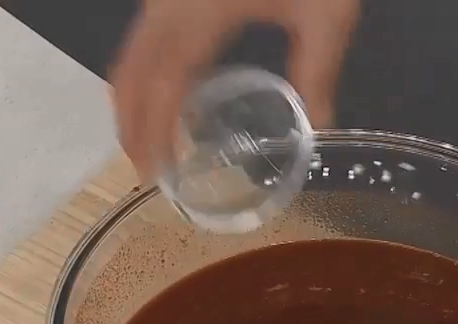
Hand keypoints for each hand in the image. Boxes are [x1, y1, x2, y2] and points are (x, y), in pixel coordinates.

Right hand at [109, 0, 359, 179]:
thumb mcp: (327, 14)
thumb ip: (317, 73)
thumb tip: (318, 131)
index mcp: (199, 12)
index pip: (161, 83)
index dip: (153, 130)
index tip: (156, 173)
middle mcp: (168, 1)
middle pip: (130, 69)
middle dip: (130, 121)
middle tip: (144, 169)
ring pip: (131, 49)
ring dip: (133, 97)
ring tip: (150, 140)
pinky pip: (147, 33)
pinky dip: (147, 70)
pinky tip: (172, 91)